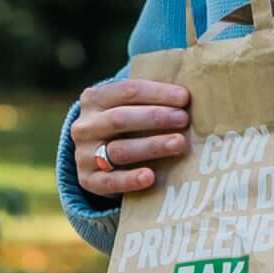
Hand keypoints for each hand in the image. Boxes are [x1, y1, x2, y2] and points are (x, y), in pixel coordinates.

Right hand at [69, 78, 191, 198]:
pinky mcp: (88, 180)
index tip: (185, 97)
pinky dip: (130, 179)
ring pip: (119, 149)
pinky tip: (150, 177)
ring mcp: (84, 154)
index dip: (157, 93)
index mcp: (94, 99)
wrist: (95, 158)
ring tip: (179, 144)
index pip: (126, 91)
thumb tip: (189, 96)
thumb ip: (151, 100)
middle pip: (120, 119)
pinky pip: (109, 181)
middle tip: (183, 119)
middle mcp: (85, 126)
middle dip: (155, 117)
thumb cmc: (125, 126)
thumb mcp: (129, 107)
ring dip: (151, 146)